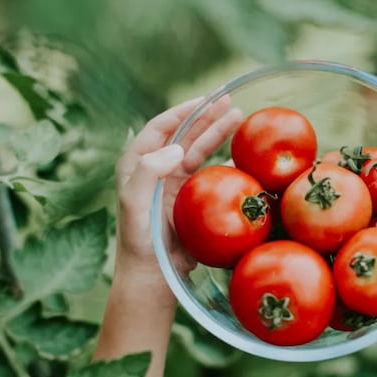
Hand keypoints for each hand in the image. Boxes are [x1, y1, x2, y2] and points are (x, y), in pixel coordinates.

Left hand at [114, 95, 241, 293]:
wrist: (153, 276)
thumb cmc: (139, 241)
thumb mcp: (133, 204)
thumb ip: (148, 172)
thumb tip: (176, 148)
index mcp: (137, 164)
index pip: (160, 128)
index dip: (182, 110)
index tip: (204, 99)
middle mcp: (157, 169)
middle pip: (184, 134)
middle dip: (206, 115)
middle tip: (229, 100)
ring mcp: (176, 185)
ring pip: (200, 150)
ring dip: (218, 133)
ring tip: (239, 116)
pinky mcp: (192, 200)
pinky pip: (212, 174)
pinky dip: (228, 163)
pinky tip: (243, 154)